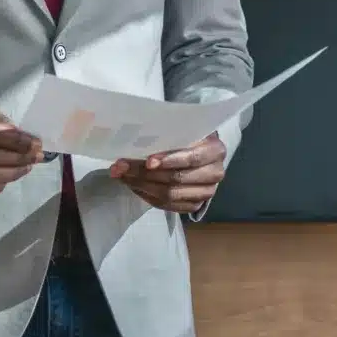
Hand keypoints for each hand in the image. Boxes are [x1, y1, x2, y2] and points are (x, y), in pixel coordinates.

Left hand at [112, 134, 226, 213]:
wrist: (199, 154)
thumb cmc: (188, 138)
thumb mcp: (184, 130)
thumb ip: (168, 135)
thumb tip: (136, 139)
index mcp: (216, 151)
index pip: (193, 158)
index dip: (170, 160)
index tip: (148, 161)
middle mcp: (215, 173)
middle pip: (177, 178)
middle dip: (145, 173)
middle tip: (121, 167)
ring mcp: (206, 192)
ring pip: (170, 194)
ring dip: (141, 185)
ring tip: (122, 176)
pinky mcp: (194, 205)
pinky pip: (167, 205)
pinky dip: (147, 195)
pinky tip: (133, 185)